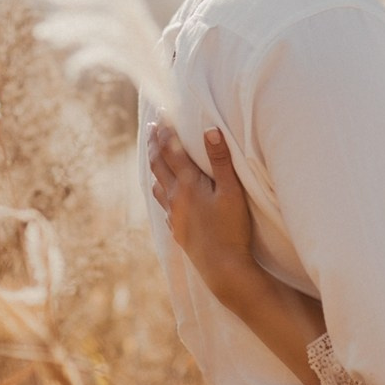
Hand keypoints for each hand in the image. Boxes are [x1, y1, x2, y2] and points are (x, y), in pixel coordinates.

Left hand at [147, 123, 258, 299]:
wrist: (223, 269)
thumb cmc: (232, 229)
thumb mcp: (232, 192)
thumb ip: (221, 160)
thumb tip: (210, 129)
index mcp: (188, 185)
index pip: (172, 151)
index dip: (166, 132)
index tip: (161, 116)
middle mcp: (175, 198)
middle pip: (158, 165)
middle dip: (155, 144)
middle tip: (152, 128)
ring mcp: (173, 215)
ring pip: (157, 185)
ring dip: (155, 167)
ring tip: (154, 156)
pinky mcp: (177, 230)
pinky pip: (163, 204)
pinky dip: (161, 190)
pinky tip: (166, 193)